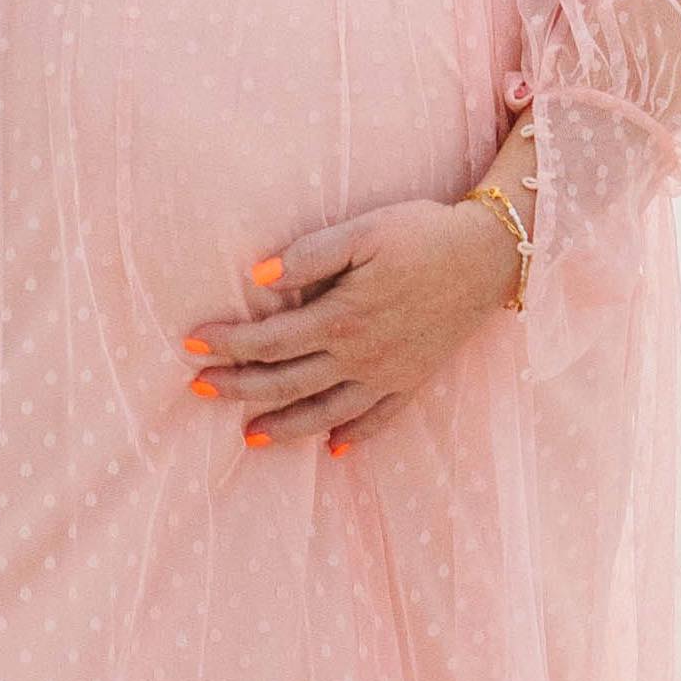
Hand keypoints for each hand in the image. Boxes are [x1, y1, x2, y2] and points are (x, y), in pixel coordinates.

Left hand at [181, 197, 519, 451]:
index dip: (226, 345)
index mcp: (341, 318)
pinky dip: (354, 436)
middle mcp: (361, 356)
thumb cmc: (422, 234)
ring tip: (250, 437)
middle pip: (286, 382)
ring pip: (326, 412)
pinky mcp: (414, 379)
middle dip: (238, 388)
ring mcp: (389, 374)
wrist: (491, 256)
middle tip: (197, 390)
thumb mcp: (363, 231)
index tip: (189, 346)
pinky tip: (334, 448)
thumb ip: (308, 255)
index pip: (268, 341)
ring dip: (285, 426)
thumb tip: (255, 274)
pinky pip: (379, 418)